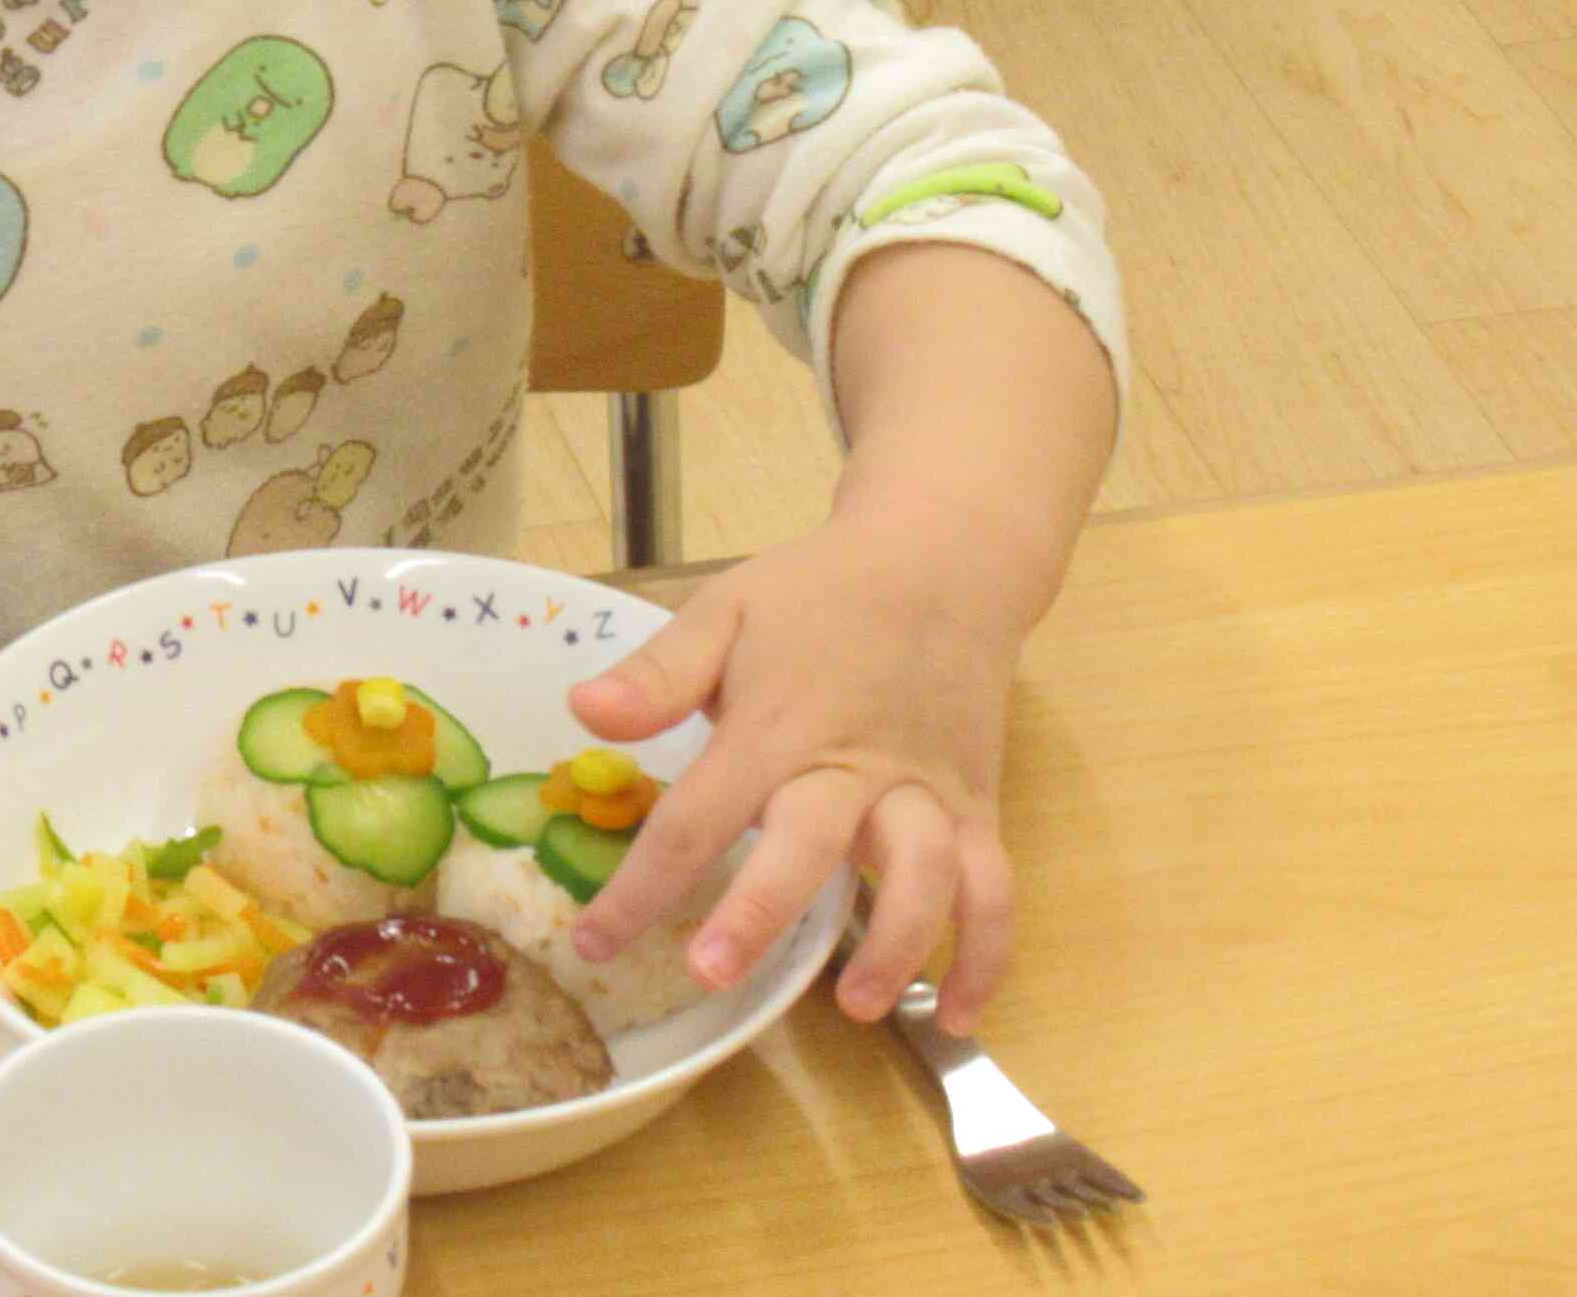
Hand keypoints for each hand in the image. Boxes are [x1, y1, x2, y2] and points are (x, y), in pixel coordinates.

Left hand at [564, 516, 1033, 1031]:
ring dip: (897, 944)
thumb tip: (582, 712)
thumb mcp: (726, 609)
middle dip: (762, 913)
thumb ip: (658, 673)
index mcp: (778, 722)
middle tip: (710, 975)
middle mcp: (855, 764)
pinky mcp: (978, 806)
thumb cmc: (819, 594)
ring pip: (926, 874)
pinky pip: (994, 887)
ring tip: (856, 1007)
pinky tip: (959, 1015)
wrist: (943, 561)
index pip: (700, 815)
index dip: (642, 887)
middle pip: (810, 845)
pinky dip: (987, 954)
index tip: (595, 945)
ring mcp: (925, 790)